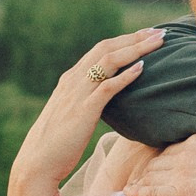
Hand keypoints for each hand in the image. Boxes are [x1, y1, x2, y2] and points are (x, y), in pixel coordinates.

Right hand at [9, 31, 165, 195]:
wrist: (37, 163)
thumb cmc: (56, 145)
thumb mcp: (71, 116)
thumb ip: (85, 104)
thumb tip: (102, 104)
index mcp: (70, 80)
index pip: (100, 50)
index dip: (124, 40)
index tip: (145, 35)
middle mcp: (73, 80)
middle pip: (106, 48)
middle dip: (134, 38)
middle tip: (159, 32)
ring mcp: (77, 93)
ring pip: (109, 61)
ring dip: (136, 49)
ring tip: (158, 43)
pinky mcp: (83, 110)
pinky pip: (107, 87)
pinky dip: (126, 76)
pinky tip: (142, 68)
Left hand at [122, 137, 195, 195]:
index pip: (168, 151)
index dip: (160, 162)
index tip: (156, 169)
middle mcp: (184, 154)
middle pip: (156, 163)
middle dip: (147, 173)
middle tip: (140, 182)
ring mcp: (181, 173)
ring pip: (150, 177)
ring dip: (142, 183)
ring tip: (134, 190)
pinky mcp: (182, 194)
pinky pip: (151, 193)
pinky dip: (137, 194)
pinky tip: (129, 195)